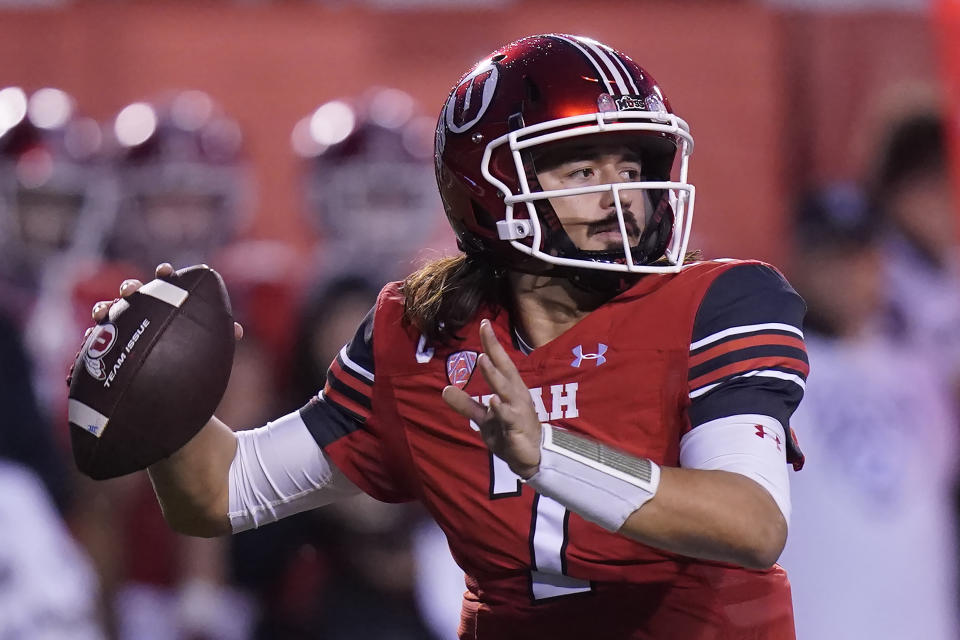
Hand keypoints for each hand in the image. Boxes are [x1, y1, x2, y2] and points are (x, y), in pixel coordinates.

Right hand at [67, 263, 243, 386]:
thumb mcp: (206, 351)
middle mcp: (142, 315)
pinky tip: (90, 340)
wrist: (168, 391)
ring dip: (104, 308)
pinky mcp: (108, 349)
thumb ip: (220, 338)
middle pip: (133, 295)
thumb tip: (237, 331)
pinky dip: (91, 340)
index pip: (165, 287)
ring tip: (102, 312)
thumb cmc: (189, 362)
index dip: (164, 276)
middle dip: (129, 288)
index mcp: (166, 310)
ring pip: (109, 314)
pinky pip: (94, 343)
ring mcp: (123, 330)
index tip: (165, 272)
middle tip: (130, 291)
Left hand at [442, 319, 541, 478]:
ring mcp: (517, 410)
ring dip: (494, 375)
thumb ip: (466, 404)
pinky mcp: (517, 427)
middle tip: (484, 328)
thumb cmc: (509, 431)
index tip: (484, 323)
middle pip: (504, 368)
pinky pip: (508, 416)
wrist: (530, 457)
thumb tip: (445, 390)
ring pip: (505, 389)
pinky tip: (493, 400)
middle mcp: (515, 394)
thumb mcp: (483, 418)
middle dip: (494, 349)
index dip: (492, 343)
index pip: (500, 362)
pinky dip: (501, 408)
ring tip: (483, 359)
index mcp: (510, 388)